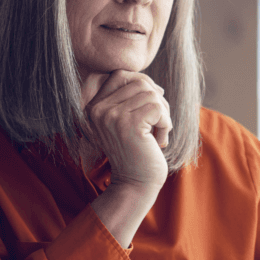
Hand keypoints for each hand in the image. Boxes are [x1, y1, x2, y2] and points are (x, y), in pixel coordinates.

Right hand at [82, 70, 171, 193]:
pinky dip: (166, 123)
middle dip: (157, 100)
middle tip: (158, 123)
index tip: (153, 106)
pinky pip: (158, 108)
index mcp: (93, 107)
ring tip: (158, 134)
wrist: (135, 184)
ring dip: (163, 114)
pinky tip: (160, 141)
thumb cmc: (136, 152)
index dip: (143, 83)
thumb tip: (153, 83)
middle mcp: (98, 110)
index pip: (120, 75)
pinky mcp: (129, 125)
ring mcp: (111, 116)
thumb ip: (131, 99)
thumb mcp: (127, 122)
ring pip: (151, 94)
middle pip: (139, 82)